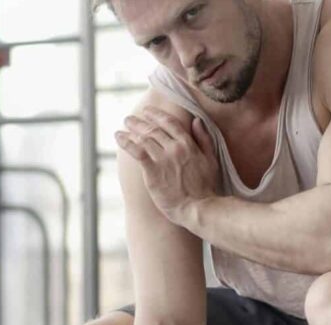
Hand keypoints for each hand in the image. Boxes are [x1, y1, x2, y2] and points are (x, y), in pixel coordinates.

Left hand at [115, 107, 219, 226]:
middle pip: (153, 129)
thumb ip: (204, 138)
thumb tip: (197, 120)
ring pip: (144, 138)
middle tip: (129, 119)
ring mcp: (163, 159)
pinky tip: (119, 138)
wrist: (198, 208)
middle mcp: (175, 148)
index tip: (147, 111)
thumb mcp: (211, 160)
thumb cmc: (206, 188)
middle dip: (140, 122)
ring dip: (131, 130)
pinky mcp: (153, 171)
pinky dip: (127, 142)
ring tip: (123, 127)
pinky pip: (137, 152)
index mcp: (188, 144)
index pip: (169, 123)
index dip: (156, 115)